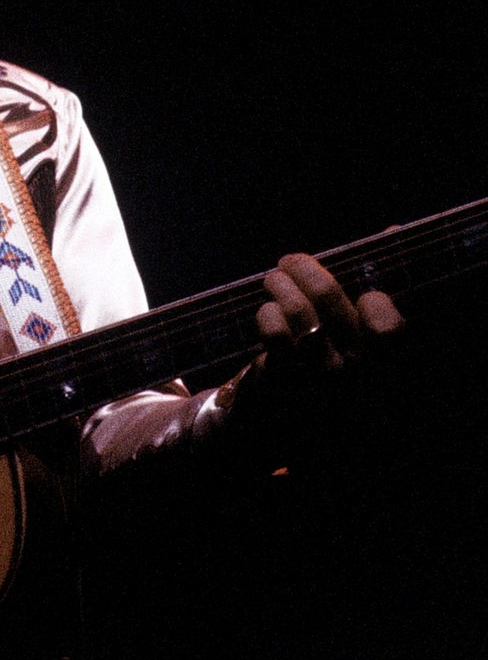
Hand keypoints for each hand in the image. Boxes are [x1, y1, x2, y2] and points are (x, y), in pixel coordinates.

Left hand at [236, 253, 404, 460]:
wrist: (270, 429)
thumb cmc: (317, 370)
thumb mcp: (348, 342)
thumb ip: (371, 292)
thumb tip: (394, 230)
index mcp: (380, 368)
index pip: (390, 329)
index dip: (376, 302)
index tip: (359, 292)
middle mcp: (353, 378)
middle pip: (334, 304)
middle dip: (308, 271)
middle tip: (290, 261)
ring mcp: (315, 383)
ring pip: (300, 312)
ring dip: (280, 285)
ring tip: (272, 278)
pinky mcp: (280, 383)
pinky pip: (276, 333)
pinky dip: (268, 313)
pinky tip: (266, 312)